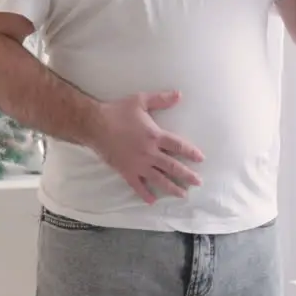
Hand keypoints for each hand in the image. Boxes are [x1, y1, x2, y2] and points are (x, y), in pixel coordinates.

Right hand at [88, 90, 203, 203]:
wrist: (94, 125)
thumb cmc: (118, 111)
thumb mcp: (140, 101)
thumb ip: (161, 99)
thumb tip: (179, 95)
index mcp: (155, 136)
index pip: (178, 145)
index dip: (191, 152)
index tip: (201, 159)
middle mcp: (149, 153)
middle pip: (172, 166)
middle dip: (186, 175)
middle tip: (198, 182)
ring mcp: (137, 164)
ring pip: (158, 179)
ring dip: (171, 188)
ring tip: (182, 195)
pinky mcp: (126, 171)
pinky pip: (137, 185)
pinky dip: (145, 194)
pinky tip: (152, 201)